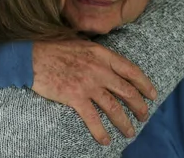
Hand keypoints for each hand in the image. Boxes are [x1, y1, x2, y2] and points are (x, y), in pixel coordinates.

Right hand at [31, 39, 156, 144]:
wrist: (31, 57)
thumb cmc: (52, 48)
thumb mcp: (80, 43)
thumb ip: (95, 53)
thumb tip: (105, 60)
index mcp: (102, 55)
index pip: (131, 70)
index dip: (144, 83)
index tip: (152, 94)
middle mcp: (99, 70)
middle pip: (127, 91)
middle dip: (139, 106)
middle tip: (144, 116)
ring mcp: (88, 84)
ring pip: (114, 107)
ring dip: (124, 122)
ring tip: (130, 132)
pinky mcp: (75, 97)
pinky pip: (93, 118)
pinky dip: (101, 131)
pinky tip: (106, 140)